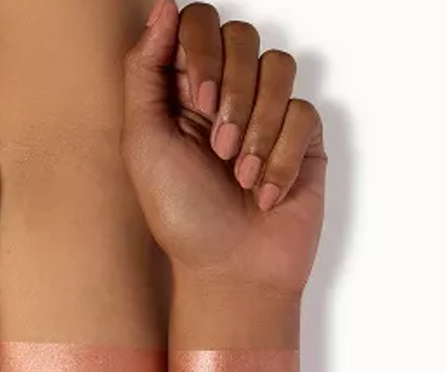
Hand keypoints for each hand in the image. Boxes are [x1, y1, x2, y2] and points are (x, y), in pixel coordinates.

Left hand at [122, 1, 325, 292]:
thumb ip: (145, 70)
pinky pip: (302, 113)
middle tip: (219, 148)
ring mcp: (265, 116)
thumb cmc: (182, 217)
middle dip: (233, 93)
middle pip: (243, 37)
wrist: (229, 271)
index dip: (202, 50)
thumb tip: (163, 5)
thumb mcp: (142, 143)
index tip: (198, 98)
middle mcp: (225, 97)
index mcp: (181, 93)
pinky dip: (280, 157)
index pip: (198, 25)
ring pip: (278, 69)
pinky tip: (264, 195)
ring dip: (257, 127)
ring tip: (240, 176)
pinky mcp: (301, 140)